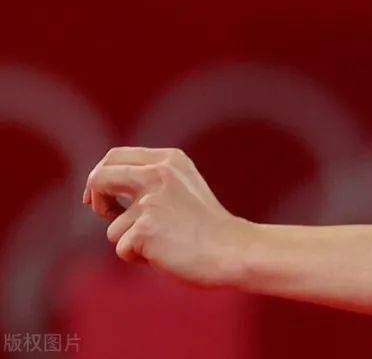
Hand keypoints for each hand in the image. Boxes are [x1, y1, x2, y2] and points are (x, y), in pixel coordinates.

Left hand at [83, 147, 252, 287]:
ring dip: (130, 240)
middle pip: (100, 178)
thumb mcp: (184, 188)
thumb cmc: (208, 227)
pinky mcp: (144, 230)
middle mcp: (158, 174)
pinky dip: (139, 257)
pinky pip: (123, 249)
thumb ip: (152, 182)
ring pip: (113, 226)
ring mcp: (150, 202)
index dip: (99, 175)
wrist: (233, 250)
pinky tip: (167, 255)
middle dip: (94, 198)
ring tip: (164, 243)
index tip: (95, 195)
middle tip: (101, 212)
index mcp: (169, 160)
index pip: (115, 156)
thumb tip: (102, 192)